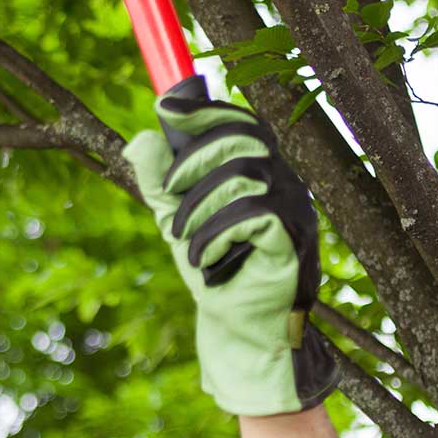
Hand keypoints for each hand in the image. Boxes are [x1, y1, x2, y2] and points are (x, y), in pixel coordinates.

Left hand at [122, 85, 337, 415]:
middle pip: (242, 139)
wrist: (237, 329)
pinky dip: (217, 234)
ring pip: (243, 175)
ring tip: (184, 241)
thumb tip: (142, 138)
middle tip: (168, 194)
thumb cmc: (213, 271)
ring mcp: (295, 210)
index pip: (241, 123)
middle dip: (193, 162)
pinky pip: (254, 214)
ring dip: (199, 207)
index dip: (206, 111)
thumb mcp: (176, 221)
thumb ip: (160, 182)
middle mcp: (284, 183)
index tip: (166, 109)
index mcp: (259, 173)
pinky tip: (205, 259)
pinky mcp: (295, 239)